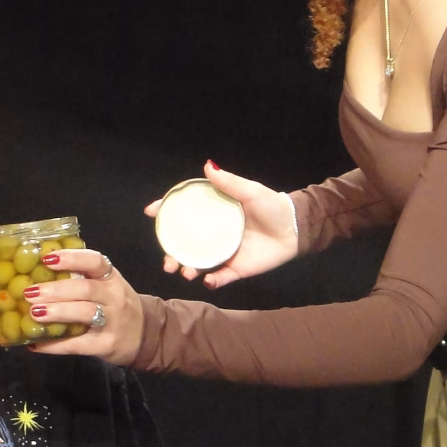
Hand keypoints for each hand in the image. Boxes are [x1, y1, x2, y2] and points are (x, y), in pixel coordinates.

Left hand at [21, 248, 143, 365]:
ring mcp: (112, 322)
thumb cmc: (117, 306)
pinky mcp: (105, 345)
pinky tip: (35, 344)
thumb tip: (36, 273)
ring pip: (84, 313)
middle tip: (30, 292)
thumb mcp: (108, 286)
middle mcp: (114, 297)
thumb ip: (82, 278)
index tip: (47, 258)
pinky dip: (54, 345)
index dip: (71, 258)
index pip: (95, 262)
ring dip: (57, 312)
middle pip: (85, 289)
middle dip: (56, 289)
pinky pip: (78, 344)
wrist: (146, 335)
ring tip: (34, 313)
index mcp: (111, 278)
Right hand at [142, 161, 297, 289]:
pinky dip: (212, 281)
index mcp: (214, 213)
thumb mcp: (250, 191)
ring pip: (198, 264)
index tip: (150, 212)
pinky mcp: (237, 269)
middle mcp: (214, 234)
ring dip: (187, 269)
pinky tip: (208, 280)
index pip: (184, 212)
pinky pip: (221, 278)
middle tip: (167, 261)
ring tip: (184, 272)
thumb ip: (229, 182)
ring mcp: (224, 252)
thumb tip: (207, 165)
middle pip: (185, 244)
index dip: (165, 212)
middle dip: (171, 253)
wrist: (295, 229)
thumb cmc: (273, 206)